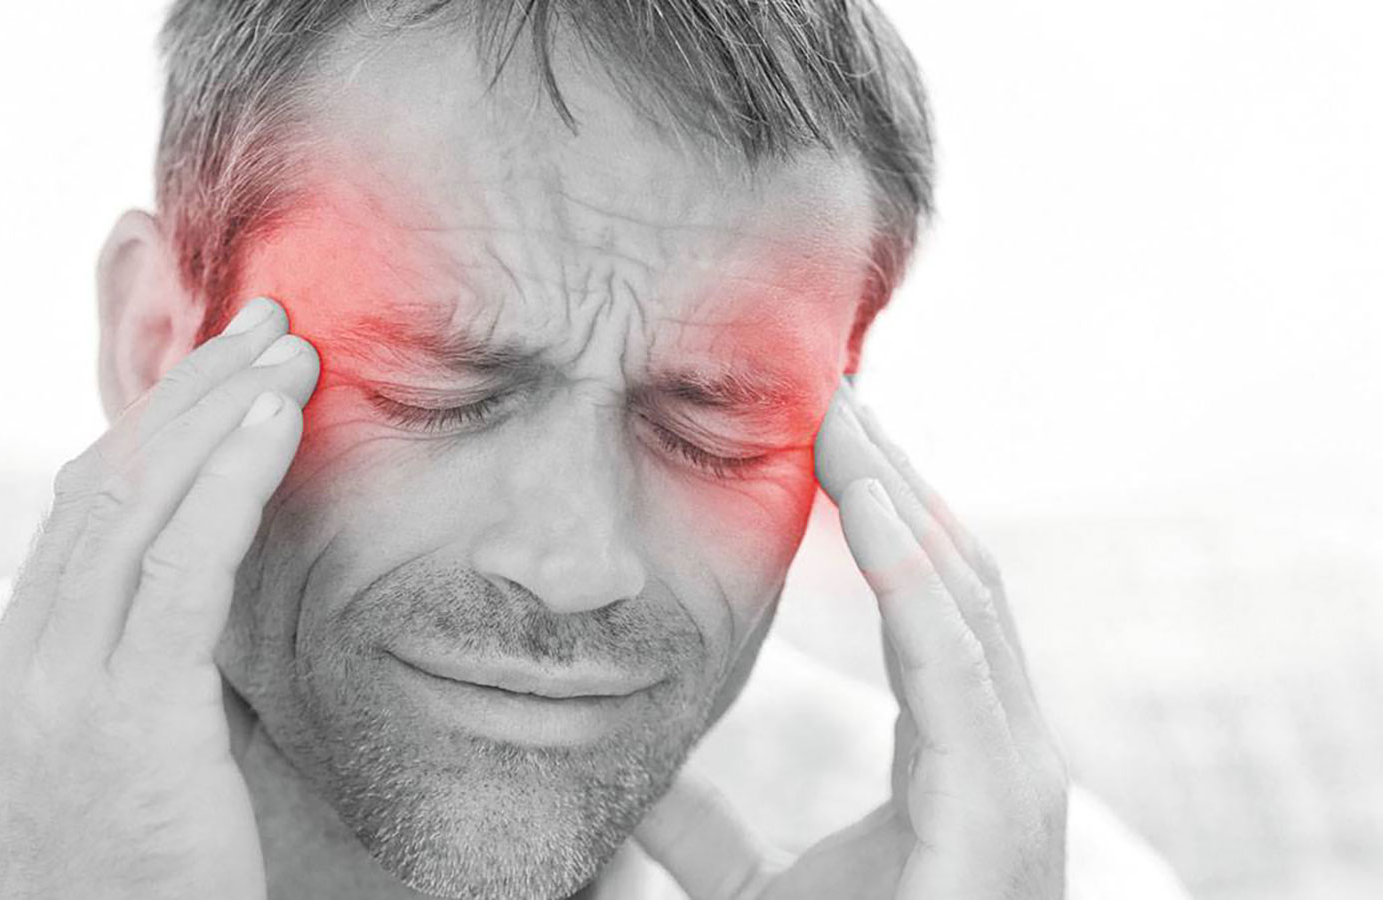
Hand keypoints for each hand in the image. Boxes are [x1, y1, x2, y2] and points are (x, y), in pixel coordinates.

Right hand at [0, 297, 318, 899]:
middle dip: (190, 392)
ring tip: (287, 349)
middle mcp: (19, 663)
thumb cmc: (154, 874)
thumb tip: (219, 570)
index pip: (81, 510)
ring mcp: (57, 687)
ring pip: (133, 505)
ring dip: (219, 413)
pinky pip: (181, 568)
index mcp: (15, 666)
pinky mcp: (123, 715)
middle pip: (103, 484)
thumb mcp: (139, 747)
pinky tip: (280, 420)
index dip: (155, 425)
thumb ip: (154, 658)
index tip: (225, 370)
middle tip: (265, 323)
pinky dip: (232, 478)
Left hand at [636, 379, 1067, 898]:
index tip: (823, 435)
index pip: (931, 604)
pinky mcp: (997, 808)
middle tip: (828, 384)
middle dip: (896, 479)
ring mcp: (1015, 780)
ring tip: (837, 408)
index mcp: (959, 763)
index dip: (884, 516)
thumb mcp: (747, 884)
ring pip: (962, 595)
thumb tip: (638, 772)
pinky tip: (858, 494)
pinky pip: (953, 656)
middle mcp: (1005, 758)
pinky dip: (909, 567)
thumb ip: (703, 827)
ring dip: (900, 494)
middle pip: (956, 577)